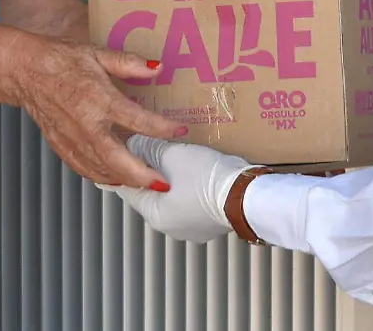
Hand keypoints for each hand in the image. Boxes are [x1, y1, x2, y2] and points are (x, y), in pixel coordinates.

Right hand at [8, 39, 183, 188]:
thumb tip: (158, 68)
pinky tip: (117, 177)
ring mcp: (72, 140)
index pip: (137, 120)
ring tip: (147, 183)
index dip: (162, 128)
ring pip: (102, 171)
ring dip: (126, 180)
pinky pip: (86, 170)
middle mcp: (86, 125)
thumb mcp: (98, 54)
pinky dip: (104, 177)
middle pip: (118, 161)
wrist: (25, 71)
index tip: (180, 131)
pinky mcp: (62, 147)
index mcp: (98, 100)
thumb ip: (129, 63)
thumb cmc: (60, 60)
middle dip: (143, 176)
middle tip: (163, 183)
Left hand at [105, 136, 251, 242]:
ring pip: (175, 199)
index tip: (125, 153)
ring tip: (182, 159)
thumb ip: (148, 148)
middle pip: (152, 194)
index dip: (126, 168)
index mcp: (155, 215)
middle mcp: (171, 228)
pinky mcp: (211, 224)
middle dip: (154, 173)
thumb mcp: (172, 155)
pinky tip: (201, 172)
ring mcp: (194, 229)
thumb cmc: (207, 178)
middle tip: (157, 150)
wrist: (247, 194)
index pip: (128, 189)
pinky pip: (194, 204)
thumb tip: (133, 143)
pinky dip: (193, 189)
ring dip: (176, 181)